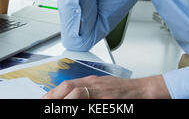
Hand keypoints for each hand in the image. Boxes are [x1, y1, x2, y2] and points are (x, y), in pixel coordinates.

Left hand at [41, 74, 170, 98]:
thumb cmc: (123, 90)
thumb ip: (86, 88)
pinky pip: (93, 103)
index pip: (67, 85)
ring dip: (65, 101)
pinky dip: (79, 104)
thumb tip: (68, 94)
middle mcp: (95, 85)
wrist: (143, 90)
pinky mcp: (110, 101)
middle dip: (55, 96)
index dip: (53, 92)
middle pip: (69, 88)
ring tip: (56, 106)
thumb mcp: (102, 86)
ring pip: (78, 94)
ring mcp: (102, 94)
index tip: (45, 99)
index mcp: (91, 81)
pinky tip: (74, 106)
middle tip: (46, 103)